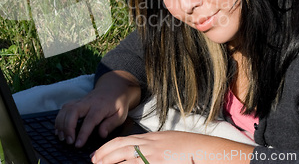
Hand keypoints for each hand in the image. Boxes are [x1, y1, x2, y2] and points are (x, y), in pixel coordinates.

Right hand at [54, 70, 140, 147]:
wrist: (113, 88)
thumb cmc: (117, 103)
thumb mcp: (120, 114)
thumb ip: (111, 124)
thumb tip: (102, 134)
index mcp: (100, 107)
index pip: (89, 120)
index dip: (83, 133)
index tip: (78, 144)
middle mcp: (88, 102)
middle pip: (73, 111)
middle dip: (67, 127)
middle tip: (68, 141)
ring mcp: (80, 101)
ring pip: (66, 109)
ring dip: (61, 123)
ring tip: (61, 137)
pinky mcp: (75, 102)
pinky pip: (64, 109)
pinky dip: (59, 119)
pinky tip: (59, 129)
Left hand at [90, 131, 254, 163]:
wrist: (205, 151)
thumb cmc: (188, 146)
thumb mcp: (166, 140)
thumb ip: (151, 144)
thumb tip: (137, 150)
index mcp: (150, 138)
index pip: (122, 141)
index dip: (107, 148)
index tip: (97, 154)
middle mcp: (149, 146)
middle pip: (120, 149)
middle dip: (104, 155)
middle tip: (93, 162)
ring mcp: (154, 157)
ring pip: (126, 160)